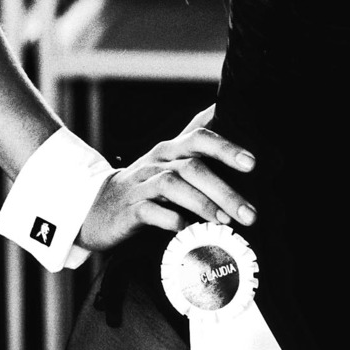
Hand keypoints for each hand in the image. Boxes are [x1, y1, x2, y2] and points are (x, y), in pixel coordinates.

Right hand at [77, 104, 256, 251]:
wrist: (97, 210)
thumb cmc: (144, 186)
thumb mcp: (170, 163)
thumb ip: (197, 147)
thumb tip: (227, 119)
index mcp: (171, 150)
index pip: (200, 138)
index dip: (226, 148)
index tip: (252, 164)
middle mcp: (157, 162)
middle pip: (193, 167)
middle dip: (224, 190)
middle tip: (249, 213)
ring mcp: (141, 184)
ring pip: (174, 186)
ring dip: (202, 204)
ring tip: (225, 222)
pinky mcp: (128, 209)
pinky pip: (150, 211)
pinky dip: (171, 219)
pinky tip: (187, 230)